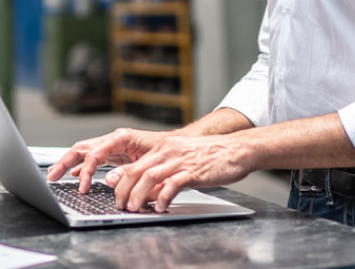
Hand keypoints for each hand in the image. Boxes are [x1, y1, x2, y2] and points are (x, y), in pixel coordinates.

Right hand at [47, 128, 168, 192]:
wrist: (175, 146)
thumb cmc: (165, 150)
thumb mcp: (149, 161)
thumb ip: (128, 170)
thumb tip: (109, 180)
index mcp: (121, 137)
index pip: (95, 153)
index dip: (86, 171)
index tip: (82, 187)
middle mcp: (114, 139)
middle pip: (83, 148)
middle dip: (65, 161)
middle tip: (52, 176)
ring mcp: (112, 145)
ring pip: (84, 152)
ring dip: (68, 163)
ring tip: (54, 175)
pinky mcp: (114, 153)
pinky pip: (92, 158)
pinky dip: (81, 166)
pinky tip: (73, 174)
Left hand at [105, 133, 252, 211]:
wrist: (237, 149)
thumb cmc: (212, 155)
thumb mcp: (183, 159)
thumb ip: (165, 172)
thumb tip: (148, 192)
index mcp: (165, 147)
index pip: (135, 165)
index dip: (122, 182)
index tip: (117, 197)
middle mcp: (170, 150)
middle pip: (137, 171)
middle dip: (124, 191)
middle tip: (122, 206)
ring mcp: (181, 160)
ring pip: (149, 177)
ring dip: (138, 195)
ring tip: (135, 209)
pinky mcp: (194, 170)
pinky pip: (172, 184)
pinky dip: (162, 197)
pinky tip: (161, 207)